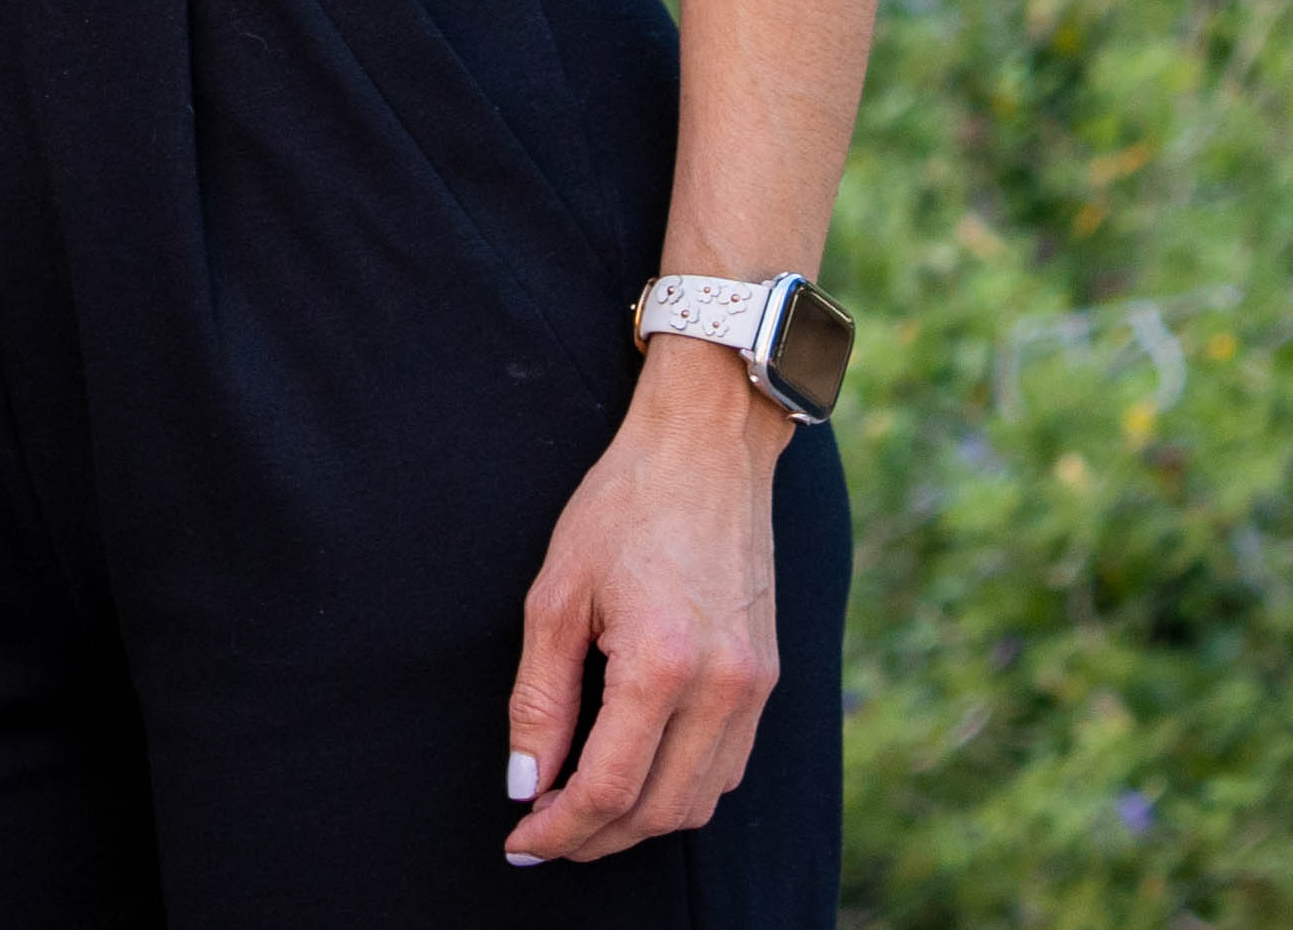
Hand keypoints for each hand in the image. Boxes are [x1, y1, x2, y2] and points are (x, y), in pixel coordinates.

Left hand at [502, 340, 789, 864]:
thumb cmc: (623, 506)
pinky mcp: (771, 679)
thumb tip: (525, 785)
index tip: (521, 844)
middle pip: (659, 811)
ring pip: (700, 802)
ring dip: (640, 823)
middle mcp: (724, 687)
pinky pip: (728, 768)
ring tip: (582, 814)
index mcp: (663, 662)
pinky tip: (638, 775)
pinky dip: (681, 790)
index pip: (609, 787)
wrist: (707, 448)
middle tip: (544, 838)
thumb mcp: (556, 594)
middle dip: (595, 838)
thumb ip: (539, 699)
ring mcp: (757, 687)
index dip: (560, 830)